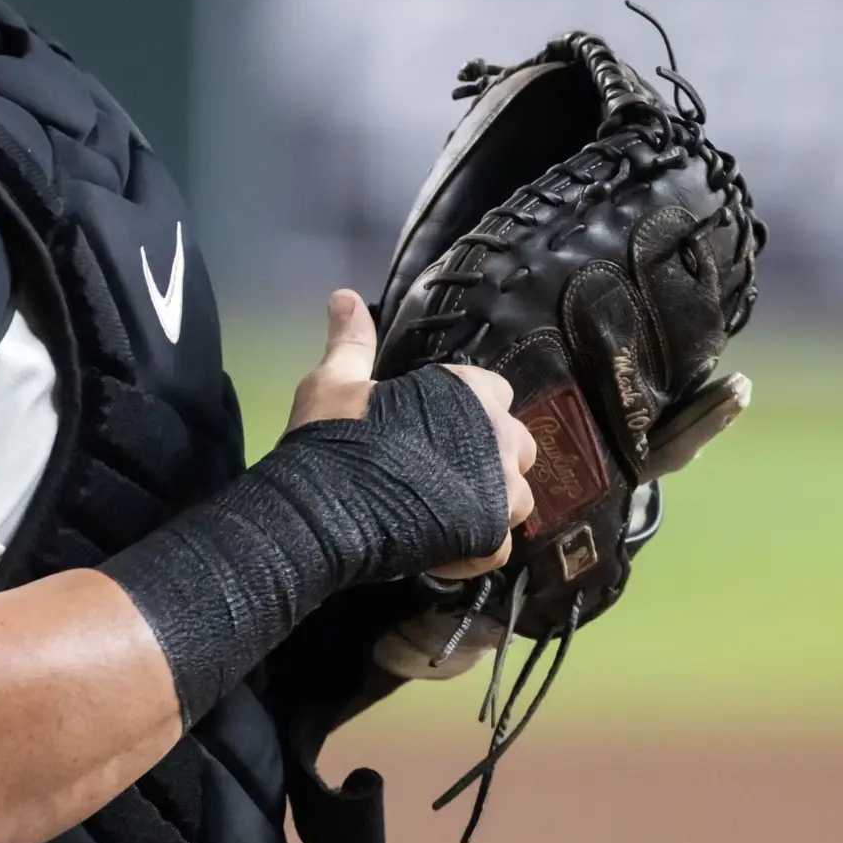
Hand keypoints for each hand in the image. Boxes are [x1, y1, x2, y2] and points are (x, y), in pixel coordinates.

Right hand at [285, 292, 536, 577]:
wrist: (325, 510)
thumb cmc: (337, 436)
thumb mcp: (336, 380)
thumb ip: (352, 340)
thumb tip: (345, 295)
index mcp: (470, 394)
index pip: (494, 392)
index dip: (468, 407)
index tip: (437, 421)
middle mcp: (499, 440)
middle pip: (516, 443)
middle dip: (489, 453)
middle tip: (444, 466)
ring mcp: (499, 494)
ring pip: (517, 497)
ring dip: (492, 500)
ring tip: (452, 509)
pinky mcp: (489, 541)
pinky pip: (500, 545)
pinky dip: (478, 548)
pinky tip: (449, 545)